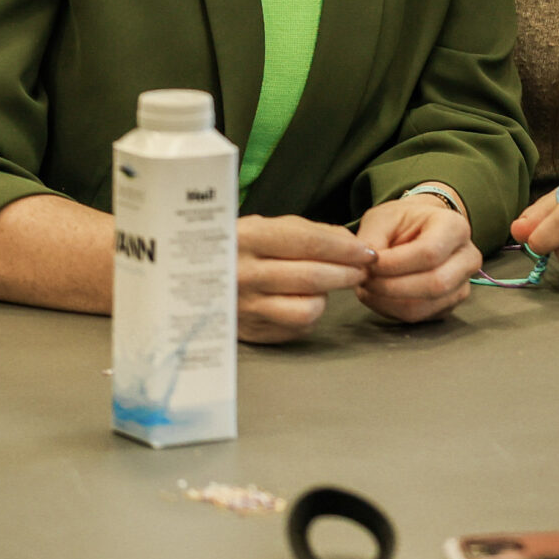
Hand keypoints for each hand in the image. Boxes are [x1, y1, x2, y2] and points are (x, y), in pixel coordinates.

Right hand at [235, 214, 373, 342]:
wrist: (191, 279)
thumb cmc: (240, 249)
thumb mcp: (266, 228)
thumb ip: (310, 233)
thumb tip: (352, 244)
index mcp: (248, 238)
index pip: (309, 243)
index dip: (345, 248)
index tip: (367, 252)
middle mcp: (243, 274)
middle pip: (313, 277)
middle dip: (347, 273)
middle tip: (362, 270)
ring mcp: (245, 307)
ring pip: (308, 308)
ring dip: (327, 296)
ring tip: (327, 285)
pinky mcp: (251, 331)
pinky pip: (296, 328)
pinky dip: (310, 314)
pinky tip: (305, 300)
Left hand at [353, 193, 478, 324]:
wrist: (420, 231)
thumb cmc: (403, 222)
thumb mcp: (382, 218)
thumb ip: (371, 239)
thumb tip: (363, 267)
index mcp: (455, 227)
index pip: (430, 253)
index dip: (395, 264)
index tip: (369, 264)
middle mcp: (467, 258)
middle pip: (434, 284)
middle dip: (391, 287)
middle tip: (365, 279)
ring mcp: (462, 285)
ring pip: (424, 306)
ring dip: (387, 301)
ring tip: (368, 286)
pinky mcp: (449, 305)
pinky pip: (419, 317)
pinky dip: (392, 310)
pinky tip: (380, 294)